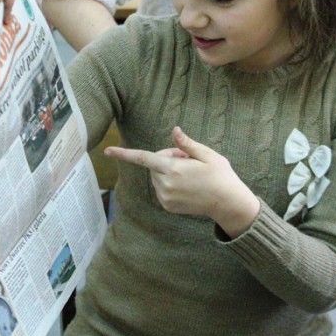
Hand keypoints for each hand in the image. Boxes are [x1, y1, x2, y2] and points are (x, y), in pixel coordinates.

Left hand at [105, 127, 259, 236]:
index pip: (144, 158)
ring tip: (191, 174)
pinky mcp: (168, 206)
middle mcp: (165, 185)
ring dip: (168, 171)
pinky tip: (188, 186)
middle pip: (154, 164)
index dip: (124, 154)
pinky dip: (170, 184)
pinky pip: (162, 188)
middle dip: (167, 158)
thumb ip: (186, 144)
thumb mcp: (207, 154)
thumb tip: (174, 130)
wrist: (227, 203)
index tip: (107, 151)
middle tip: (189, 160)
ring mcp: (165, 198)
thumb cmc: (220, 175)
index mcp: (173, 169)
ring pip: (158, 176)